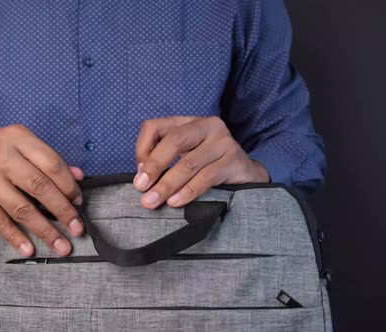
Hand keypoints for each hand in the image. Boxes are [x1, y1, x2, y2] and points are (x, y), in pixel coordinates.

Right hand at [0, 124, 83, 256]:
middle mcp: (0, 156)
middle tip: (78, 228)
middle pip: (38, 187)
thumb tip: (79, 177)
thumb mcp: (22, 144)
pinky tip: (30, 248)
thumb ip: (49, 159)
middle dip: (62, 211)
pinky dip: (15, 237)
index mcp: (17, 137)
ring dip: (44, 230)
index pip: (51, 163)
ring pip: (21, 208)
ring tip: (61, 245)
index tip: (79, 203)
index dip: (69, 186)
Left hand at [134, 116, 269, 208]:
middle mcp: (208, 126)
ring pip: (189, 163)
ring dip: (167, 185)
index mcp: (189, 122)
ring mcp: (224, 142)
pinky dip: (187, 191)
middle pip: (174, 140)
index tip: (139, 173)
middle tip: (141, 188)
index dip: (142, 148)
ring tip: (153, 201)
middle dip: (154, 166)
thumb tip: (142, 175)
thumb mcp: (184, 157)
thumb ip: (164, 160)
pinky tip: (176, 202)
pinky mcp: (235, 161)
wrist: (247, 176)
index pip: (155, 126)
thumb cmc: (209, 166)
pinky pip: (206, 177)